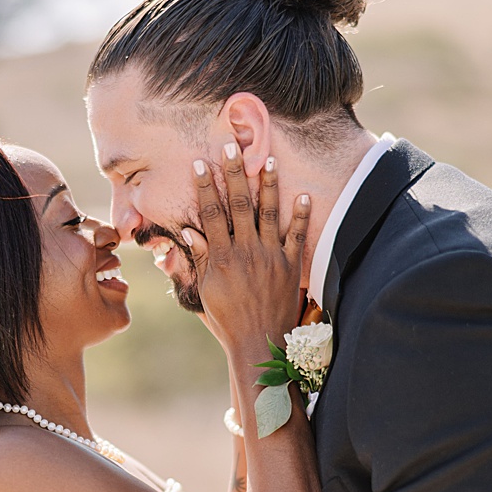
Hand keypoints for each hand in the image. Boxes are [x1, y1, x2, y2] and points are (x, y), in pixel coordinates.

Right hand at [186, 140, 312, 355]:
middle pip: (238, 205)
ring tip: (267, 159)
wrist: (260, 344)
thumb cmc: (228, 321)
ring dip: (268, 185)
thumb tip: (190, 230)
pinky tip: (302, 194)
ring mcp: (271, 258)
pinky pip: (297, 236)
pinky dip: (301, 215)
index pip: (210, 214)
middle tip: (231, 146)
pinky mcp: (292, 267)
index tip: (199, 163)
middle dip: (234, 173)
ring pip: (269, 213)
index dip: (205, 187)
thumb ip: (199, 260)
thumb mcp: (205, 292)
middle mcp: (246, 253)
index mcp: (222, 258)